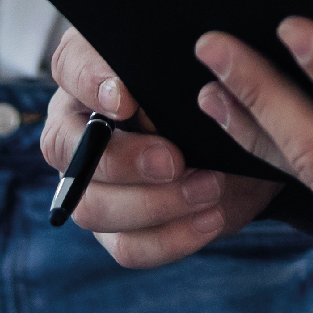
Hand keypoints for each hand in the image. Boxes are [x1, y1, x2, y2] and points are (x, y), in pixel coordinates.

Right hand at [43, 29, 280, 265]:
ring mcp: (88, 184)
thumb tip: (191, 92)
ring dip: (154, 203)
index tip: (126, 99)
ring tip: (210, 189)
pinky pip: (127, 246)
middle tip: (174, 160)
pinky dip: (171, 237)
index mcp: (92, 72)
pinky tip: (210, 219)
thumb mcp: (209, 75)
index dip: (89, 82)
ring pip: (91, 206)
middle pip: (66, 147)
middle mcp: (78, 127)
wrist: (247, 143)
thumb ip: (185, 78)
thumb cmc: (218, 91)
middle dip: (122, 159)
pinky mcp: (114, 229)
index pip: (69, 66)